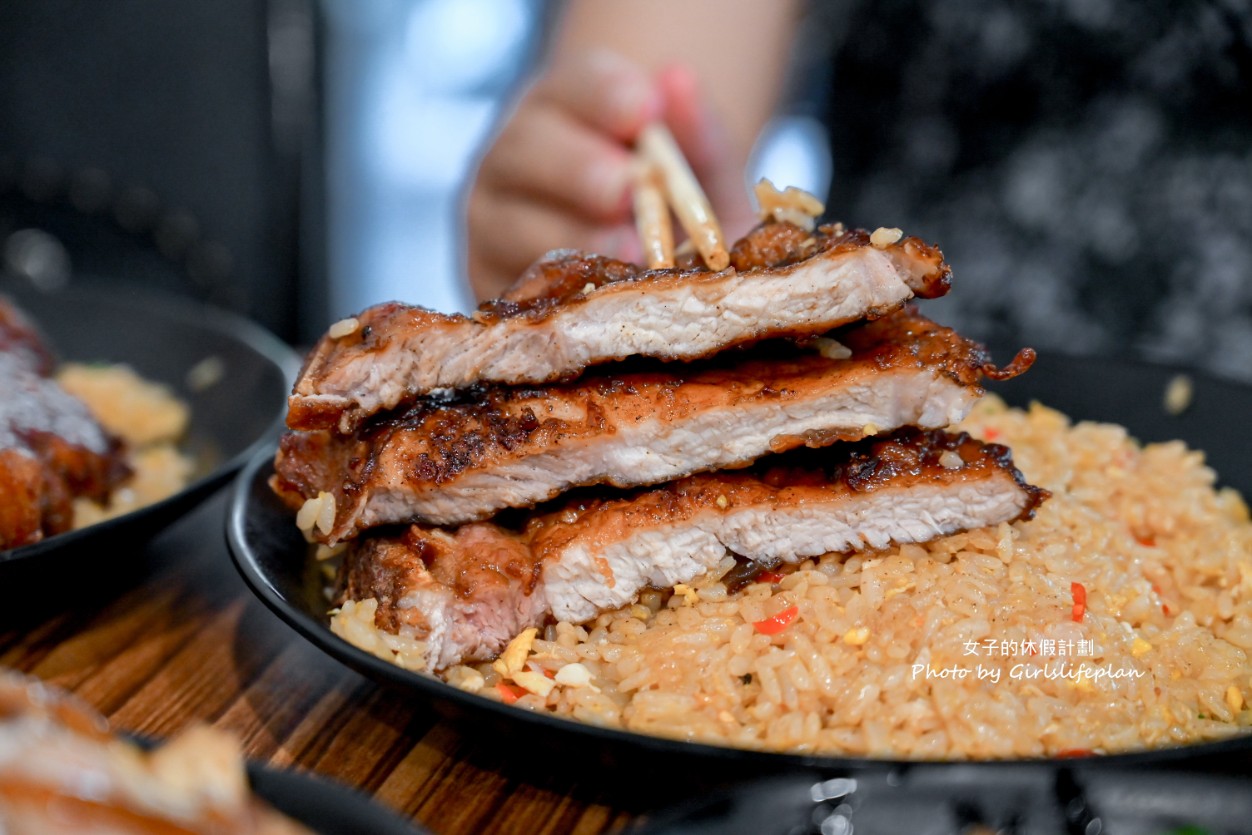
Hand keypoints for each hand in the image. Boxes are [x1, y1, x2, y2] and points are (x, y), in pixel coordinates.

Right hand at [464, 50, 754, 301]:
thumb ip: (695, 133)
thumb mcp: (697, 176)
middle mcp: (512, 158)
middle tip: (628, 189)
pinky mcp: (486, 281)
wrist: (639, 277)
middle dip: (580, 169)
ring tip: (630, 253)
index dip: (604, 95)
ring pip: (511, 225)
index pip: (571, 86)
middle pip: (526, 149)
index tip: (647, 109)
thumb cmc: (668, 213)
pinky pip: (511, 289)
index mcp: (559, 108)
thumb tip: (678, 81)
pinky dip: (554, 295)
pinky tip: (600, 301)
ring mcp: (490, 221)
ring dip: (572, 238)